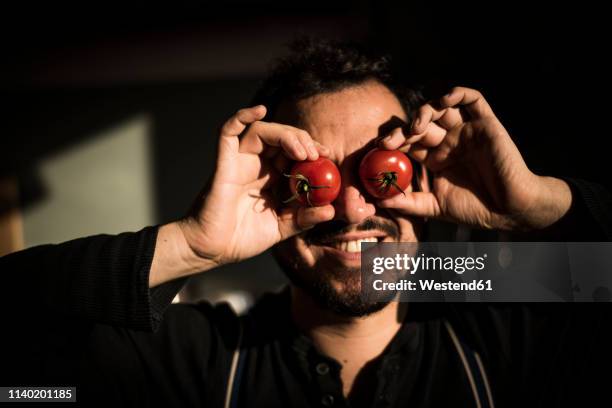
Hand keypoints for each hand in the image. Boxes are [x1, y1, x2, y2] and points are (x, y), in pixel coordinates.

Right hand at [176, 105, 333, 268]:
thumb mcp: (282, 228)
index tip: (328, 155)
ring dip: (285, 134)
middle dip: (302, 139)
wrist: (212, 250)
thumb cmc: (242, 239)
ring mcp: (239, 161)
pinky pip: (228, 131)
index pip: (293, 152)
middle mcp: (256, 164)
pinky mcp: (223, 162)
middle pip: (281, 137)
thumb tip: (332, 211)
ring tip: (302, 152)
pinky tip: (260, 110)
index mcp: (270, 177)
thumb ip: (305, 218)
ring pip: (262, 130)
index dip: (311, 149)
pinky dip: (242, 116)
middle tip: (317, 154)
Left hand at [378, 87, 571, 231]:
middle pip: (421, 124)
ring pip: (442, 108)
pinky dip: (458, 93)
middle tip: (390, 141)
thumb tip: (381, 200)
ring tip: (416, 127)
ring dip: (425, 111)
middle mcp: (450, 141)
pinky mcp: (486, 124)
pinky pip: (473, 99)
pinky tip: (445, 100)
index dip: (394, 140)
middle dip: (403, 130)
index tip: (379, 146)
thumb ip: (409, 203)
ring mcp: (467, 131)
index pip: (409, 142)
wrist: (510, 211)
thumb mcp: (435, 207)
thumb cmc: (475, 210)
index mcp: (436, 158)